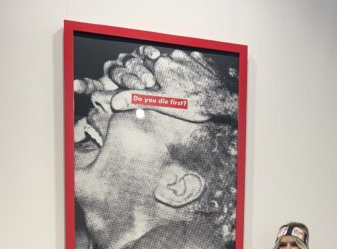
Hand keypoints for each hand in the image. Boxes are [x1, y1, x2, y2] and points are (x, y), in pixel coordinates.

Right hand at [75, 46, 237, 122]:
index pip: (143, 67)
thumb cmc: (192, 103)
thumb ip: (137, 100)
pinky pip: (190, 64)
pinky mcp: (201, 60)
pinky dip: (188, 73)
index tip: (147, 88)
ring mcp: (188, 56)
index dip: (143, 79)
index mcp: (161, 65)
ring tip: (180, 91)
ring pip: (174, 64)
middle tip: (166, 92)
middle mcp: (173, 56)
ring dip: (174, 75)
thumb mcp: (162, 104)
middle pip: (159, 64)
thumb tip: (115, 102)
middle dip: (159, 77)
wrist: (221, 99)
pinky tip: (192, 85)